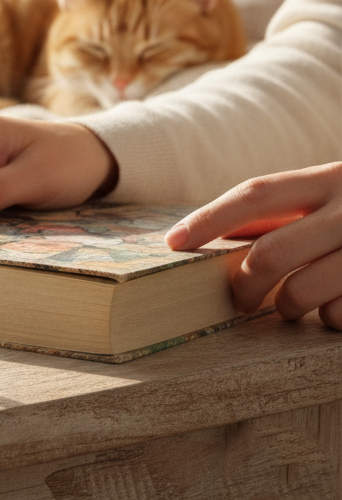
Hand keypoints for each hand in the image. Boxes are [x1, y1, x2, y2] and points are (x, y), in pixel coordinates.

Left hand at [165, 162, 341, 329]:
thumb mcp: (327, 198)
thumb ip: (281, 212)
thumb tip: (208, 233)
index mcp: (328, 180)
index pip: (255, 194)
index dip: (210, 218)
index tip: (174, 241)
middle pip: (271, 252)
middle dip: (243, 282)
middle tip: (238, 299)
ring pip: (301, 291)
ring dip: (285, 307)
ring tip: (289, 305)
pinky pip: (337, 315)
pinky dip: (327, 318)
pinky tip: (333, 306)